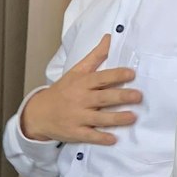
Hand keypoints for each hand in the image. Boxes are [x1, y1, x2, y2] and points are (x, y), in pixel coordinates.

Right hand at [20, 34, 141, 145]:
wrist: (39, 113)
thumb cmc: (62, 91)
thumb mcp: (76, 72)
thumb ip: (95, 56)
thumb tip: (109, 37)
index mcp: (81, 83)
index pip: (100, 78)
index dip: (116, 75)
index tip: (131, 74)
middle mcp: (79, 99)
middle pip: (103, 98)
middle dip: (121, 97)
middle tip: (138, 96)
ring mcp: (77, 117)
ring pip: (99, 118)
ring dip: (116, 118)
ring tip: (132, 117)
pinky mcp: (74, 132)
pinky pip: (89, 136)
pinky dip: (100, 138)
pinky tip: (113, 139)